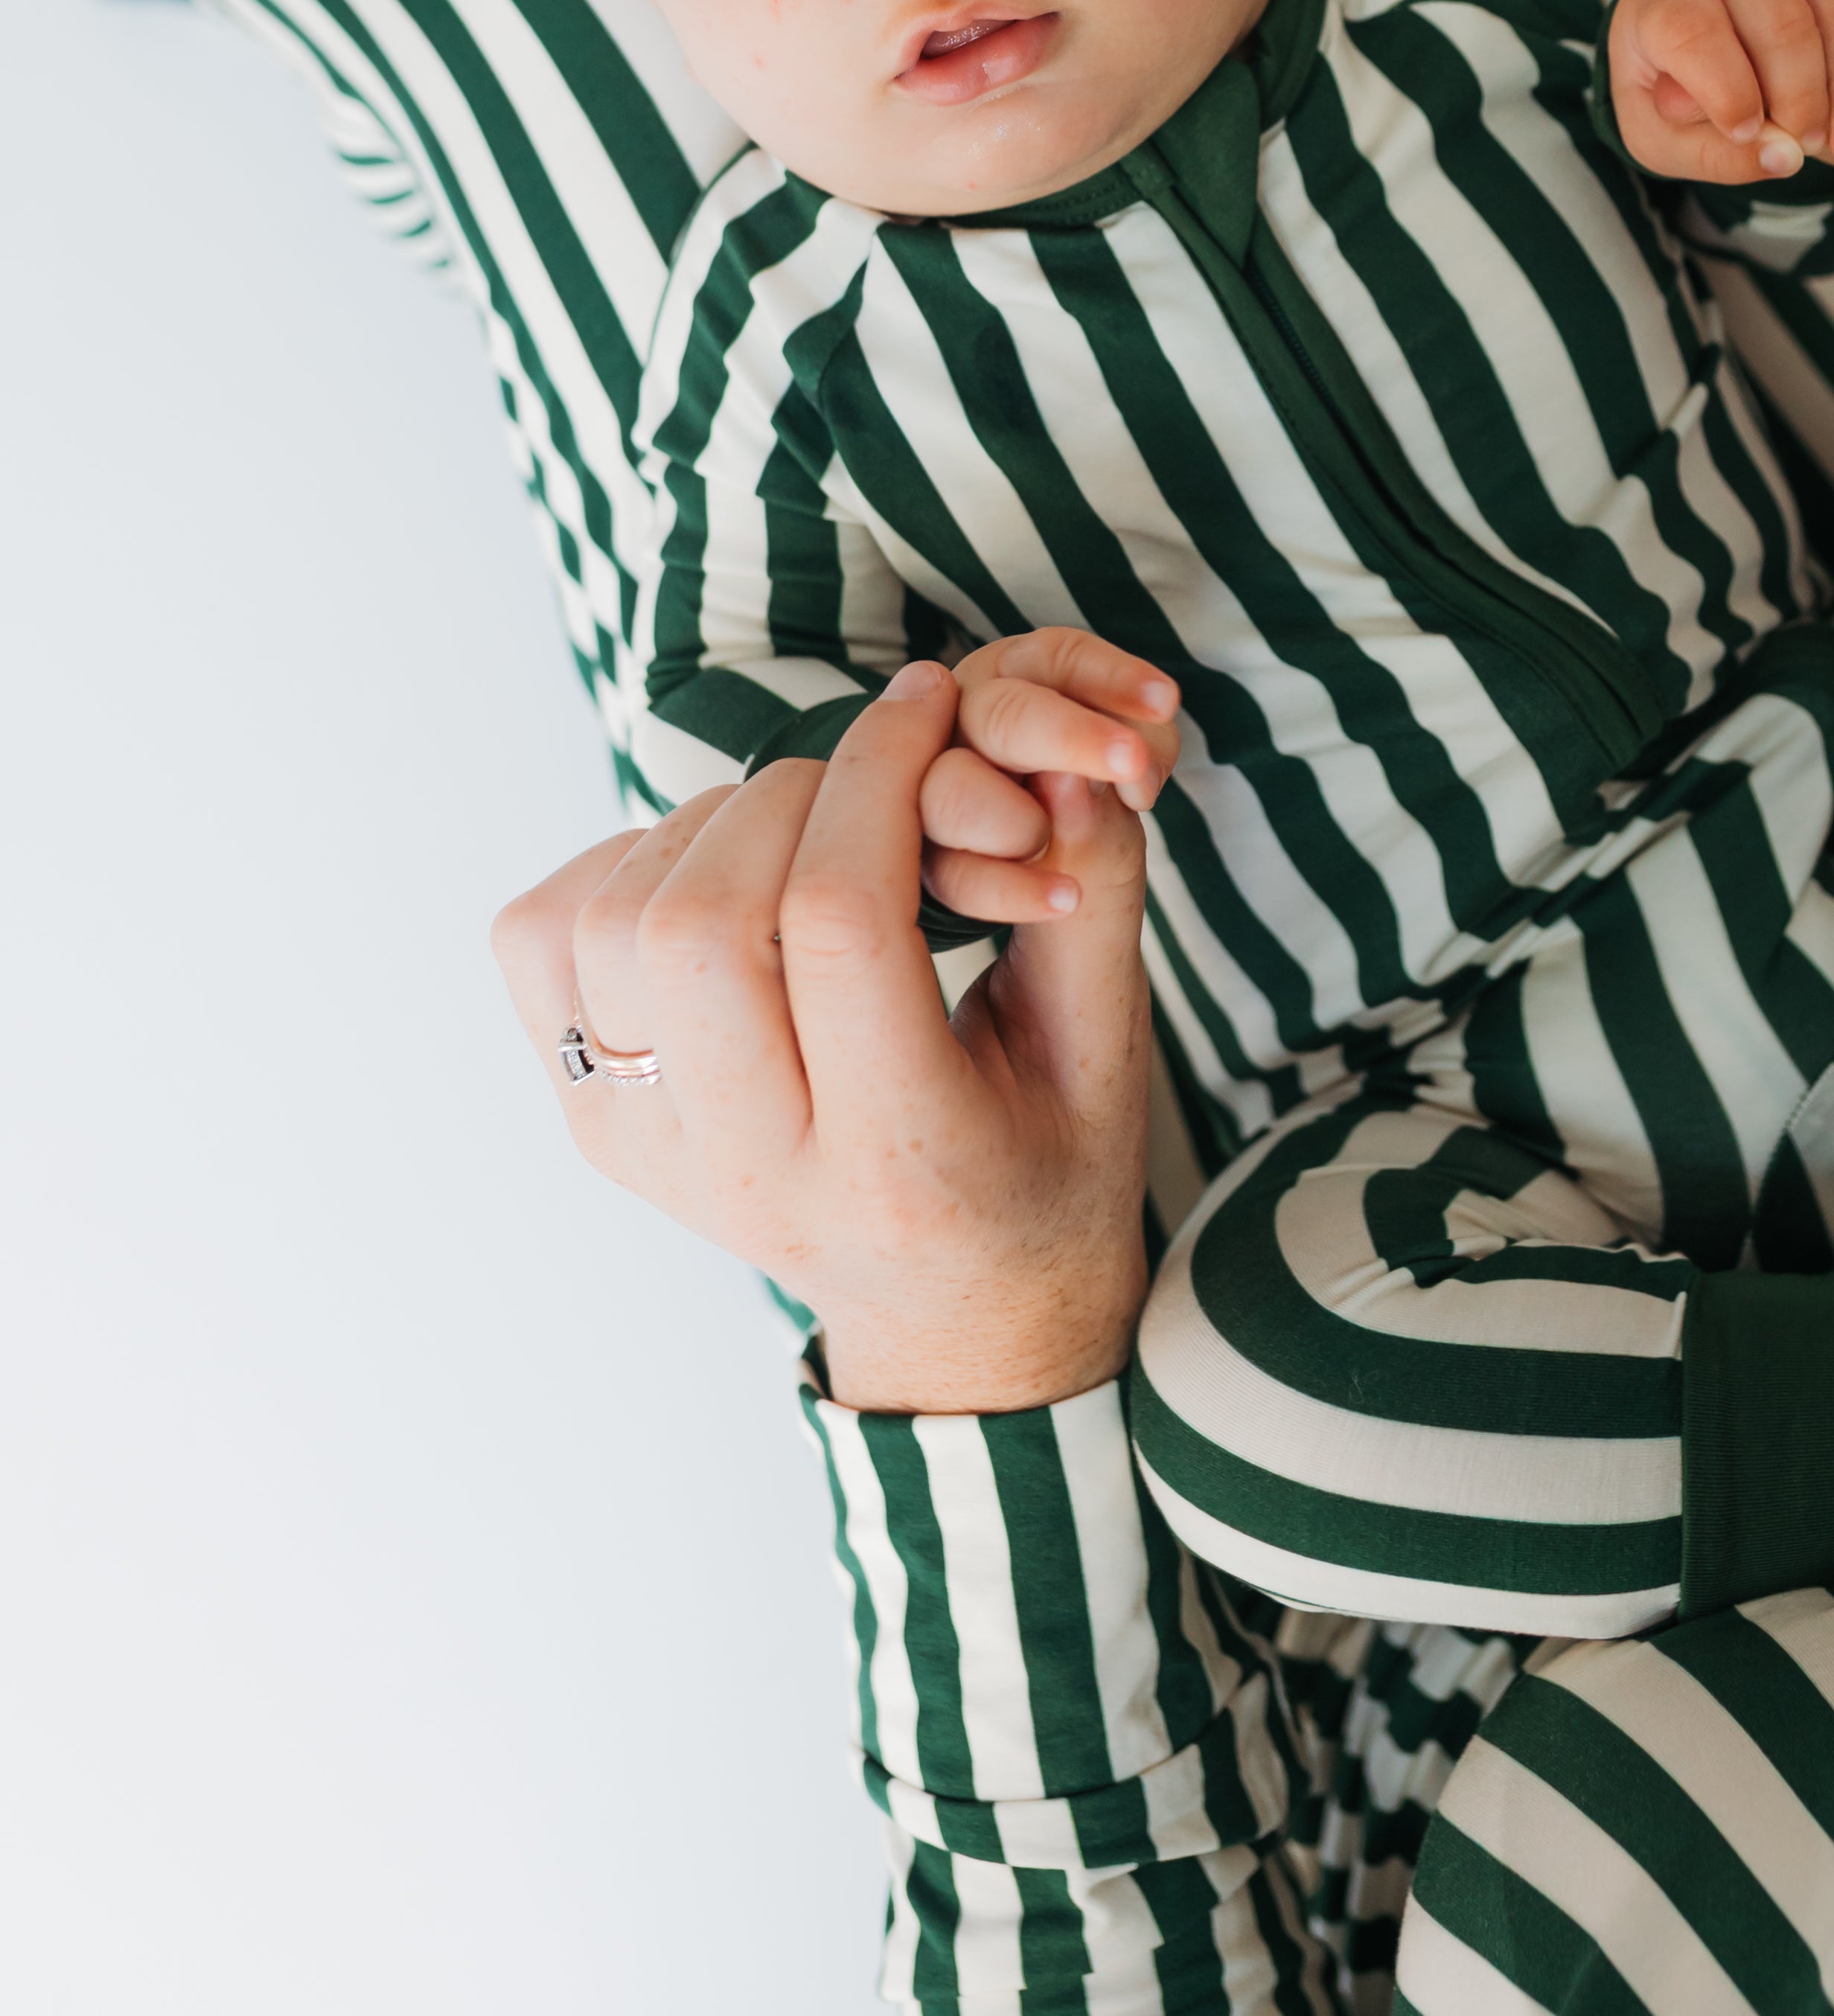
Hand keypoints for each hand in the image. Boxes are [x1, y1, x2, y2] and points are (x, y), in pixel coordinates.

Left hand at [490, 663, 1152, 1414]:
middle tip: (866, 774)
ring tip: (801, 831)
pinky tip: (716, 879)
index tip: (928, 700)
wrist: (957, 1315)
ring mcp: (647, 1153)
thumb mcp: (1108, 1048)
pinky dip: (619, 866)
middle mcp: (748, 1172)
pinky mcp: (593, 1121)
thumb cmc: (1045, 1163)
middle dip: (792, 795)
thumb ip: (1094, 895)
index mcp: (899, 1164)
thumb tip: (1067, 751)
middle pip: (702, 923)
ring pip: (613, 920)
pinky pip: (543, 941)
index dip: (881, 776)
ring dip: (707, 825)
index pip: (841, 927)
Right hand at [909, 627, 1182, 929]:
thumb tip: (1067, 770)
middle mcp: (964, 726)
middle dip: (1071, 736)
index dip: (1111, 676)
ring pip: (954, 790)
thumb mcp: (1116, 798)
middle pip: (1001, 713)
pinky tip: (1065, 899)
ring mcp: (930, 792)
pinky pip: (952, 872)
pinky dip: (1010, 889)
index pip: (1056, 658)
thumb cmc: (1087, 841)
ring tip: (1073, 860)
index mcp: (1015, 686)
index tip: (1165, 702)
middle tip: (1133, 764)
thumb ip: (1107, 767)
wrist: (1060, 936)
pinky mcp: (920, 860)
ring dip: (1024, 824)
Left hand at [1608, 0, 1833, 178]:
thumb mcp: (1666, 139)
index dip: (1726, 90)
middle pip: (1783, 22)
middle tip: (1807, 149)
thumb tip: (1785, 158)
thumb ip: (1714, 154)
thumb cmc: (1677, 94)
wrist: (1703, 38)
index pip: (1692, 30)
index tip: (1745, 132)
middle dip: (1803, 99)